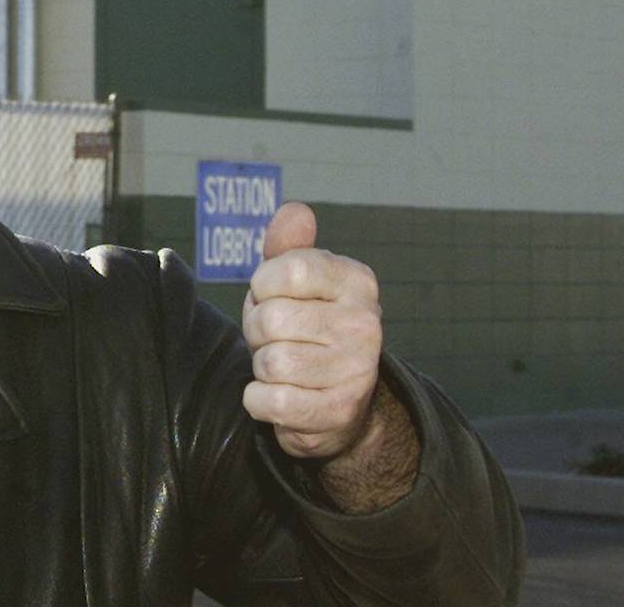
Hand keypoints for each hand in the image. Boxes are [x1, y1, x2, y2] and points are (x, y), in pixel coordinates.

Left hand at [241, 202, 383, 459]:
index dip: (263, 286)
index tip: (270, 297)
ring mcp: (356, 371)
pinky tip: (279, 395)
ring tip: (281, 366)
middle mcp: (365, 324)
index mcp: (358, 282)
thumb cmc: (308, 329)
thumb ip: (290, 247)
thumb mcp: (300, 284)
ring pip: (269, 361)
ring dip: (261, 367)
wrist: (339, 404)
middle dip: (257, 331)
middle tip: (275, 339)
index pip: (290, 268)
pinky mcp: (337, 413)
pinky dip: (259, 400)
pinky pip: (268, 400)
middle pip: (271, 319)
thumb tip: (295, 211)